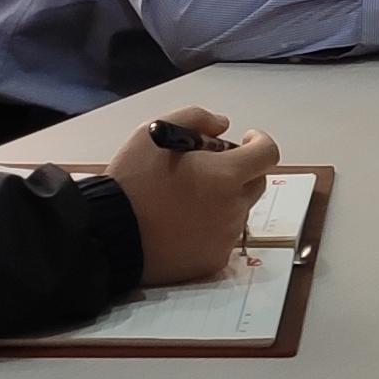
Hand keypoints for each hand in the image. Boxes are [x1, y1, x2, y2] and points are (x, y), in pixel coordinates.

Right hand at [103, 106, 280, 283]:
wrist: (110, 235)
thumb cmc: (132, 181)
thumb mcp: (154, 132)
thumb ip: (195, 118)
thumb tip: (224, 124)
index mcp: (226, 175)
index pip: (268, 154)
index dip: (260, 143)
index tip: (246, 140)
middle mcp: (234, 208)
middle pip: (256, 183)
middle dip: (240, 171)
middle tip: (208, 170)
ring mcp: (225, 237)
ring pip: (239, 211)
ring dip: (225, 200)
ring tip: (187, 199)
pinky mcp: (213, 261)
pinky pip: (222, 237)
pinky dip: (212, 227)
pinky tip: (183, 223)